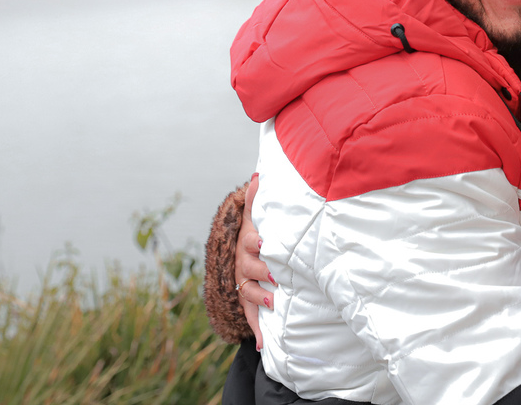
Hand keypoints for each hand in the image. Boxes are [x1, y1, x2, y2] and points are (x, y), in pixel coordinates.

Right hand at [235, 173, 273, 348]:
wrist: (245, 249)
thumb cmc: (259, 229)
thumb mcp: (258, 213)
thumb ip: (258, 197)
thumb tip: (259, 174)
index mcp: (248, 242)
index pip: (251, 242)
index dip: (258, 243)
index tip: (267, 243)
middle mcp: (243, 263)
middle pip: (249, 268)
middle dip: (263, 272)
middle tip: (278, 277)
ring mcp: (244, 283)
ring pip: (248, 292)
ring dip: (260, 299)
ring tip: (274, 303)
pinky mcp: (247, 299)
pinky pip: (250, 316)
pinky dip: (257, 330)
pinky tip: (263, 345)